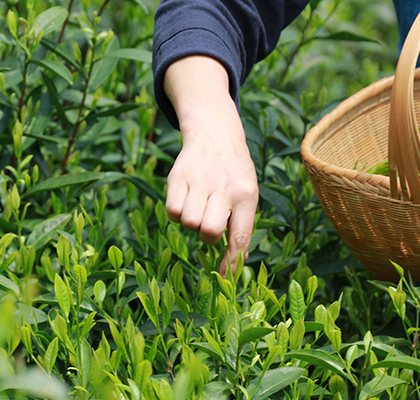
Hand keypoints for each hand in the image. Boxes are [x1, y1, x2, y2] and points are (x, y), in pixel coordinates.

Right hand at [163, 56, 258, 274]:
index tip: (224, 281)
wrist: (215, 132)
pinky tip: (185, 199)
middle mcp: (225, 187)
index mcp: (247, 195)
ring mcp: (200, 180)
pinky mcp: (178, 176)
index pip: (239, 236)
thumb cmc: (234, 173)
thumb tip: (237, 261)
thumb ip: (241, 224)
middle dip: (206, 236)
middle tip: (209, 224)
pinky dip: (176, 211)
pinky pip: (171, 209)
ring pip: (187, 222)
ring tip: (198, 206)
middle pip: (208, 232)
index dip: (231, 263)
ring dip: (191, 222)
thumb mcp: (247, 193)